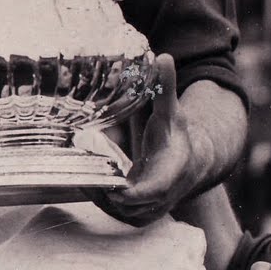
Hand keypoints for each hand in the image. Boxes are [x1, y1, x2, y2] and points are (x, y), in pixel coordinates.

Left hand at [97, 56, 201, 227]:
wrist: (190, 163)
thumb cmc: (176, 136)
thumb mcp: (172, 111)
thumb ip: (166, 87)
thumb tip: (163, 56)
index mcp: (173, 172)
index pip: (156, 190)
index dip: (137, 193)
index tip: (117, 191)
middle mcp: (163, 196)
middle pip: (132, 205)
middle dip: (108, 193)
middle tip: (85, 175)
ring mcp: (150, 207)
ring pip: (121, 212)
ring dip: (100, 197)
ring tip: (80, 176)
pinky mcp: (137, 212)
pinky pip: (116, 212)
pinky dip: (100, 200)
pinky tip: (85, 181)